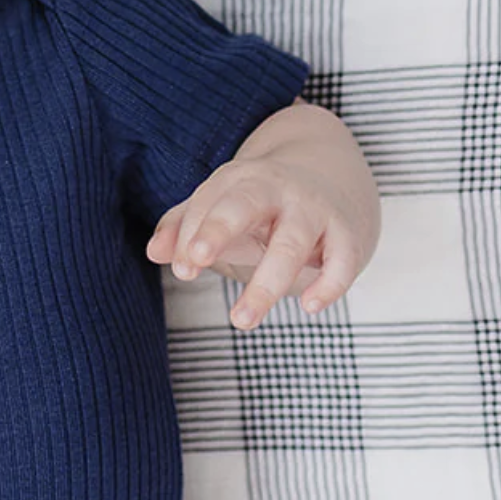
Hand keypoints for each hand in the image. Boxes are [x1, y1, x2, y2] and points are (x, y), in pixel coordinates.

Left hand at [146, 101, 378, 329]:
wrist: (333, 178)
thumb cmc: (260, 205)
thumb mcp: (220, 208)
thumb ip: (183, 228)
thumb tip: (153, 252)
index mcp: (239, 182)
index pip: (207, 206)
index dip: (190, 238)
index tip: (183, 270)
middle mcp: (277, 190)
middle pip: (245, 205)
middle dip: (218, 229)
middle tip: (197, 261)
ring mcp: (314, 210)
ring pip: (290, 244)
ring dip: (266, 284)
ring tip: (240, 321)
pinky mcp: (347, 234)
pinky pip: (342, 260)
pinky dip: (330, 283)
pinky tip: (309, 307)